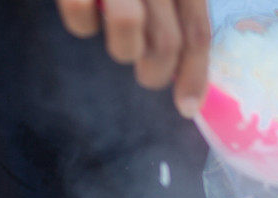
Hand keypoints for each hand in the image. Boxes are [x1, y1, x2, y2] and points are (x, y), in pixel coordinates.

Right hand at [55, 0, 210, 117]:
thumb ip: (177, 8)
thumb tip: (186, 66)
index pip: (197, 30)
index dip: (195, 76)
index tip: (187, 107)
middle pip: (166, 42)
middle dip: (157, 74)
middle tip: (148, 77)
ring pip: (128, 32)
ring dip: (124, 51)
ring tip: (118, 41)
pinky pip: (80, 18)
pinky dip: (81, 22)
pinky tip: (85, 8)